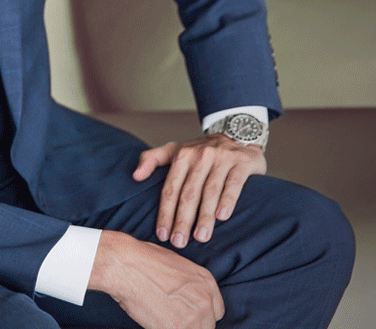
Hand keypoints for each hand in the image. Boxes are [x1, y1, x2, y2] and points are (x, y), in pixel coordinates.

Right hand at [89, 230, 223, 328]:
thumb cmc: (142, 260)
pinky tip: (155, 322)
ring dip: (178, 327)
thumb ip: (188, 286)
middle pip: (207, 325)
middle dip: (191, 324)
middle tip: (171, 318)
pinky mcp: (177, 328)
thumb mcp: (176, 265)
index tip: (188, 316)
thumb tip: (183, 299)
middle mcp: (205, 299)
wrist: (125, 264)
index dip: (201, 315)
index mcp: (206, 282)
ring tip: (160, 319)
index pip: (216, 311)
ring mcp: (193, 316)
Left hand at [133, 134, 265, 247]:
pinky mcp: (241, 163)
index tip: (162, 235)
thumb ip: (151, 159)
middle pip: (188, 193)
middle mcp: (200, 156)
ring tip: (200, 237)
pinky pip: (233, 184)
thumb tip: (135, 176)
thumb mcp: (174, 150)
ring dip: (204, 216)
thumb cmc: (200, 151)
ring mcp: (221, 158)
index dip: (165, 213)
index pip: (170, 189)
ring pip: (210, 191)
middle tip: (178, 242)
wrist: (237, 133)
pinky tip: (222, 217)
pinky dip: (227, 200)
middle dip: (182, 220)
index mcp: (181, 156)